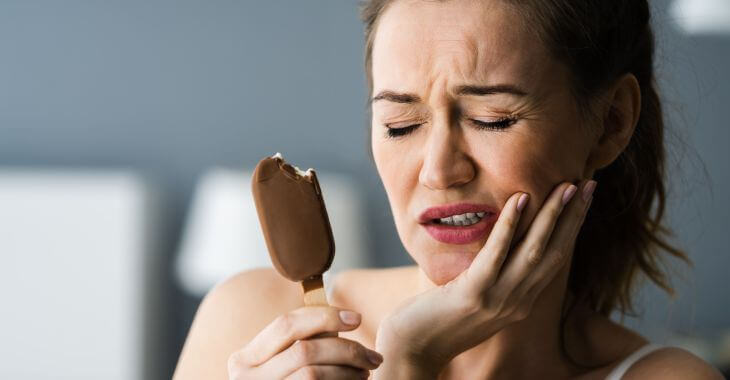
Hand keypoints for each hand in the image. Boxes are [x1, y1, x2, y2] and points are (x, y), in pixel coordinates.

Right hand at [228, 306, 382, 378]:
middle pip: (304, 351)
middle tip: (373, 357)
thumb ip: (301, 343)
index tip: (357, 318)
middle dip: (346, 349)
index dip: (324, 316)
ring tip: (366, 373)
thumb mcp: (279, 366)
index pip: (286, 324)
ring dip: (348, 372)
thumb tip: (344, 318)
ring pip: (313, 375)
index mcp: (243, 360)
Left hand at [373, 180, 595, 377]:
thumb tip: (503, 246)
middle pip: (554, 254)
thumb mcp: (477, 299)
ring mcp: (497, 300)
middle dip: (573, 218)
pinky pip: (496, 254)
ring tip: (566, 186)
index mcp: (520, 303)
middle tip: (589, 184)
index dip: (572, 229)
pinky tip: (520, 199)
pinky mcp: (473, 293)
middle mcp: (517, 303)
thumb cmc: (438, 321)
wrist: (414, 350)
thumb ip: (495, 278)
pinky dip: (510, 225)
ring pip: (533, 251)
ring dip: (552, 217)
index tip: (584, 199)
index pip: (554, 260)